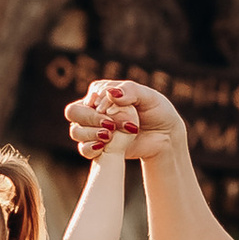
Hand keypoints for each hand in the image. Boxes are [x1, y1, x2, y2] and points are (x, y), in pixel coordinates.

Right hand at [64, 78, 181, 164]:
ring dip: (91, 133)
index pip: (89, 97)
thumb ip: (130, 90)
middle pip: (73, 112)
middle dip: (90, 118)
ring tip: (110, 136)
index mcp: (102, 93)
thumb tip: (110, 93)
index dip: (98, 105)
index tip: (117, 110)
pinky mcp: (98, 147)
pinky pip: (83, 149)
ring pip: (75, 131)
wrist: (165, 137)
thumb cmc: (157, 111)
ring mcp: (94, 129)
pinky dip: (90, 148)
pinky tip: (103, 147)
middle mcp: (94, 110)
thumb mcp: (148, 96)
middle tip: (110, 125)